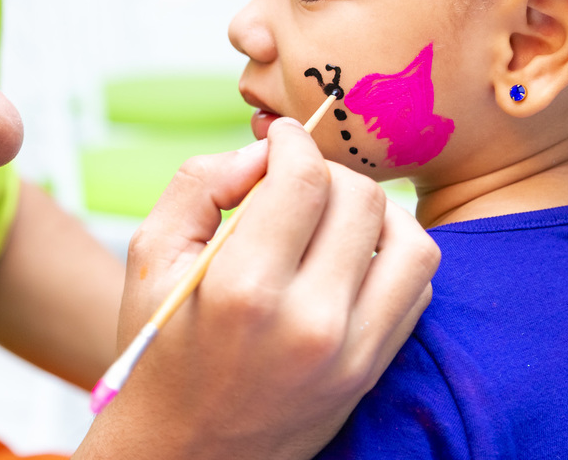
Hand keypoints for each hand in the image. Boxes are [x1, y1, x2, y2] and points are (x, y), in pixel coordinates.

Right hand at [74, 117, 438, 459]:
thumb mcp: (149, 255)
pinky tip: (349, 256)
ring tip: (332, 215)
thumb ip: (200, 183)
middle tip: (296, 181)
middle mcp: (309, 322)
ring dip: (373, 210)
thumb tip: (264, 153)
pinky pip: (417, 287)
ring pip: (409, 238)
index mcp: (244, 289)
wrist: (185, 452)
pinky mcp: (372, 370)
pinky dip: (394, 254)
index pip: (305, 179)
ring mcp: (351, 352)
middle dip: (328, 172)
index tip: (279, 140)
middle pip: (361, 199)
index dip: (293, 143)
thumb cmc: (160, 346)